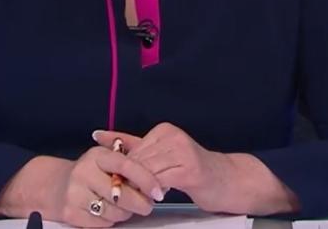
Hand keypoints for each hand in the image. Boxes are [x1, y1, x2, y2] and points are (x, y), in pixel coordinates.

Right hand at [6, 148, 163, 227]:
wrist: (54, 186)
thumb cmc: (89, 172)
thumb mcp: (105, 159)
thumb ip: (129, 161)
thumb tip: (157, 172)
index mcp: (97, 156)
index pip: (126, 165)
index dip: (146, 179)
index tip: (158, 191)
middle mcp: (84, 172)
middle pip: (121, 194)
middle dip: (140, 203)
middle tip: (147, 204)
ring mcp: (75, 193)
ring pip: (114, 212)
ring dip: (125, 213)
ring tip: (123, 206)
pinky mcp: (70, 213)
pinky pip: (102, 224)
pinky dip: (110, 221)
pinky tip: (107, 212)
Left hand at [93, 124, 243, 213]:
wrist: (228, 180)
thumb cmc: (193, 169)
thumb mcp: (162, 154)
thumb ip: (133, 146)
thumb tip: (99, 136)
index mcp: (164, 130)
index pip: (132, 150)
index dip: (122, 169)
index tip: (116, 181)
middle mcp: (173, 137)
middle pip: (138, 161)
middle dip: (129, 179)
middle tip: (122, 194)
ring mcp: (182, 152)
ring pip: (147, 171)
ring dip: (139, 187)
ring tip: (138, 197)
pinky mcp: (190, 170)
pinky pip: (161, 181)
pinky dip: (153, 191)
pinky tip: (155, 197)